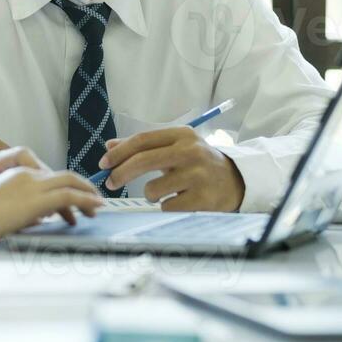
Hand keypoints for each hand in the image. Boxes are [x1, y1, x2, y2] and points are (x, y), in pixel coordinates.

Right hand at [0, 149, 101, 246]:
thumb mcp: (4, 209)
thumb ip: (24, 208)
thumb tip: (42, 216)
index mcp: (17, 174)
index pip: (50, 176)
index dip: (66, 188)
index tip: (75, 203)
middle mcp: (26, 174)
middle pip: (64, 175)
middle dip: (82, 187)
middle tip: (94, 201)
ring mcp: (32, 184)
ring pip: (70, 182)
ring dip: (88, 194)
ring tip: (98, 206)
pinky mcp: (36, 199)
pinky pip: (68, 195)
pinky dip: (86, 199)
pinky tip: (95, 206)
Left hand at [98, 127, 244, 211]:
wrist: (237, 181)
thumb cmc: (198, 164)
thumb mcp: (176, 147)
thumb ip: (144, 147)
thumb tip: (109, 146)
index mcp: (183, 135)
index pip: (142, 140)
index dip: (119, 152)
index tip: (104, 163)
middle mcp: (191, 151)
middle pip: (143, 161)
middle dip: (120, 173)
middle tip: (110, 183)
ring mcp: (198, 175)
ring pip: (153, 189)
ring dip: (151, 194)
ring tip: (166, 191)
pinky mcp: (203, 199)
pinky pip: (166, 207)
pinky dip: (167, 206)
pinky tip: (181, 200)